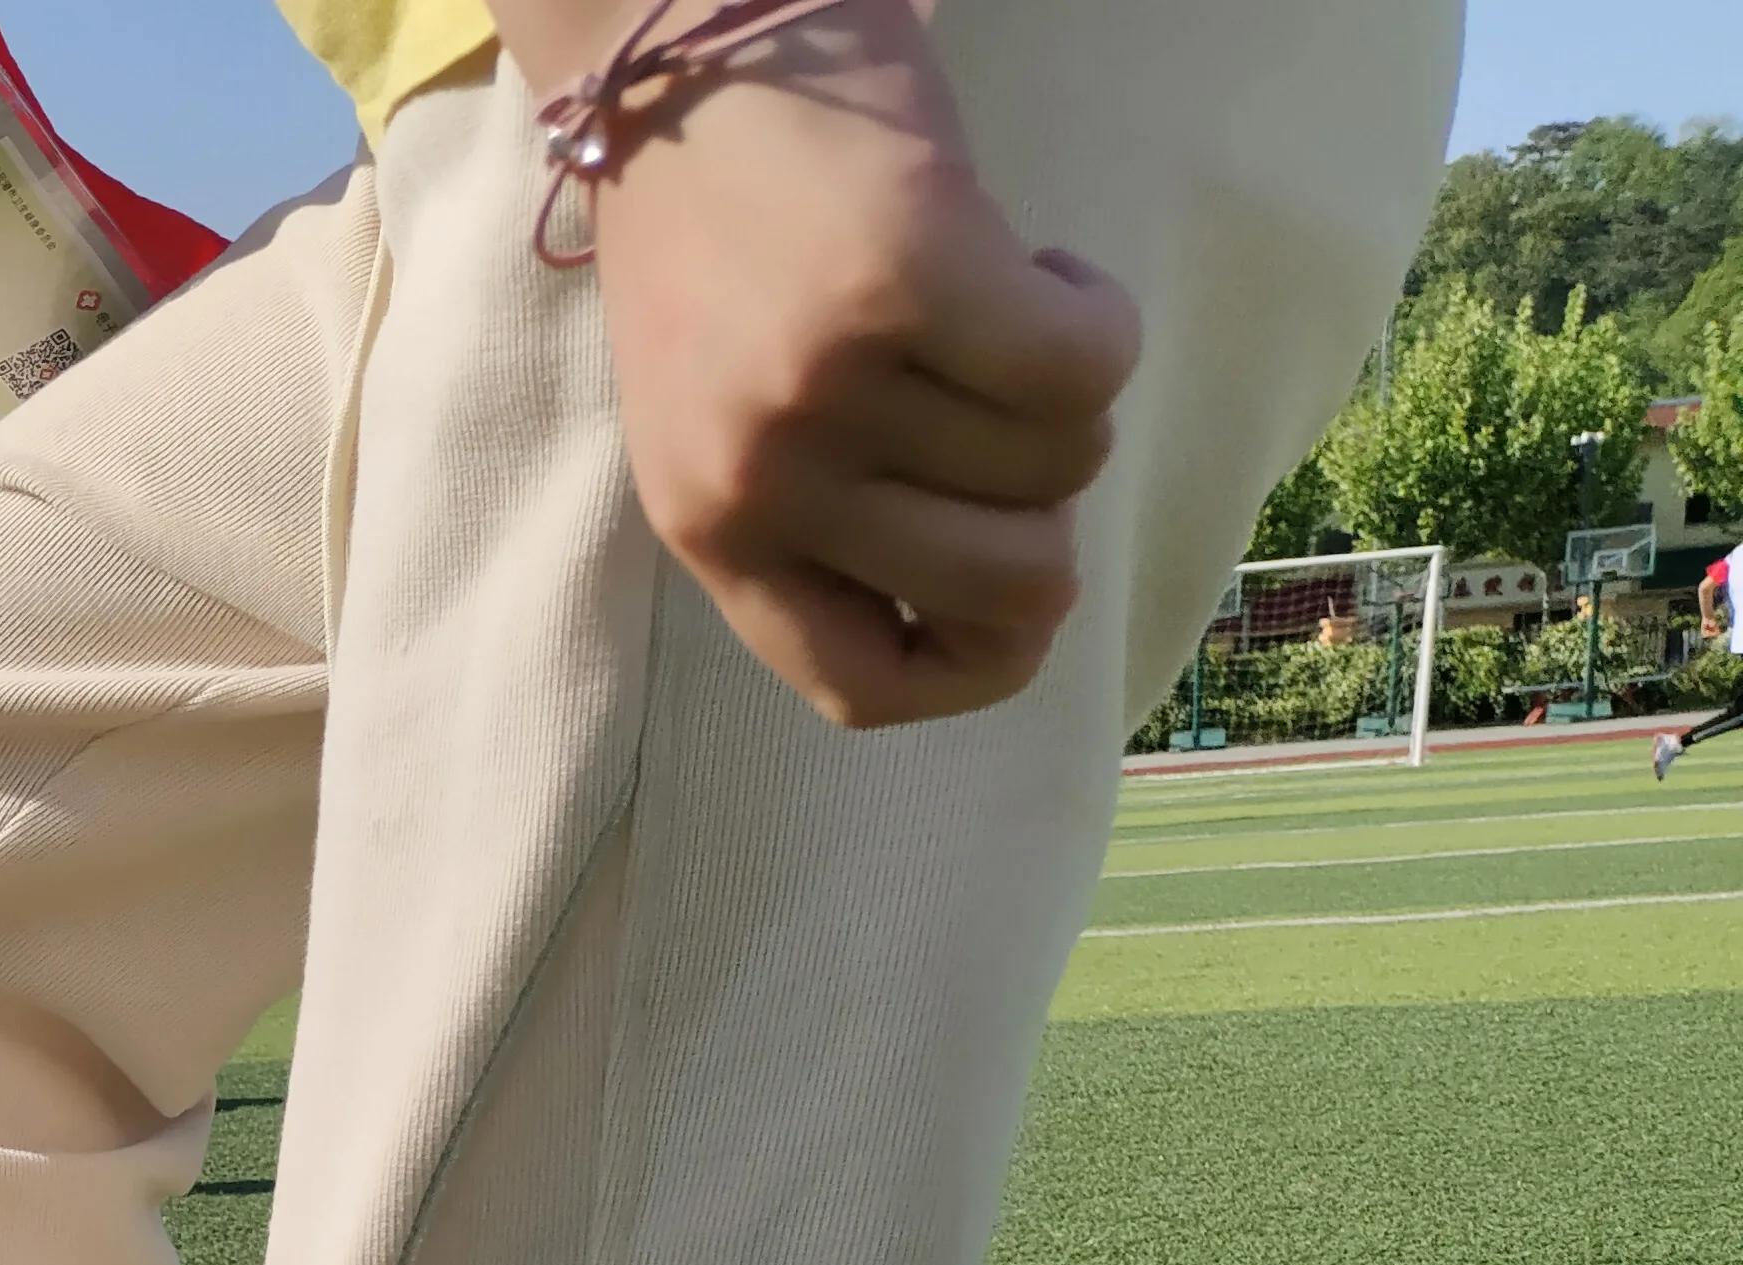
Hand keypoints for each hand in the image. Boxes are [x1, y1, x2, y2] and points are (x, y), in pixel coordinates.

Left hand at [511, 0, 1137, 729]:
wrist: (677, 65)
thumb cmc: (731, 246)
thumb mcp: (739, 424)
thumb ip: (834, 519)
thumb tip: (1012, 595)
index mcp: (713, 537)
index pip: (866, 690)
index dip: (978, 658)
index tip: (1004, 578)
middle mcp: (756, 486)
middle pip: (1012, 585)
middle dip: (1052, 500)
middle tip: (991, 399)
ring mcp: (822, 392)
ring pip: (1062, 460)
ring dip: (1060, 379)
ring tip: (974, 298)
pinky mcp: (902, 285)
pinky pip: (1086, 363)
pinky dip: (1095, 311)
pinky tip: (1028, 260)